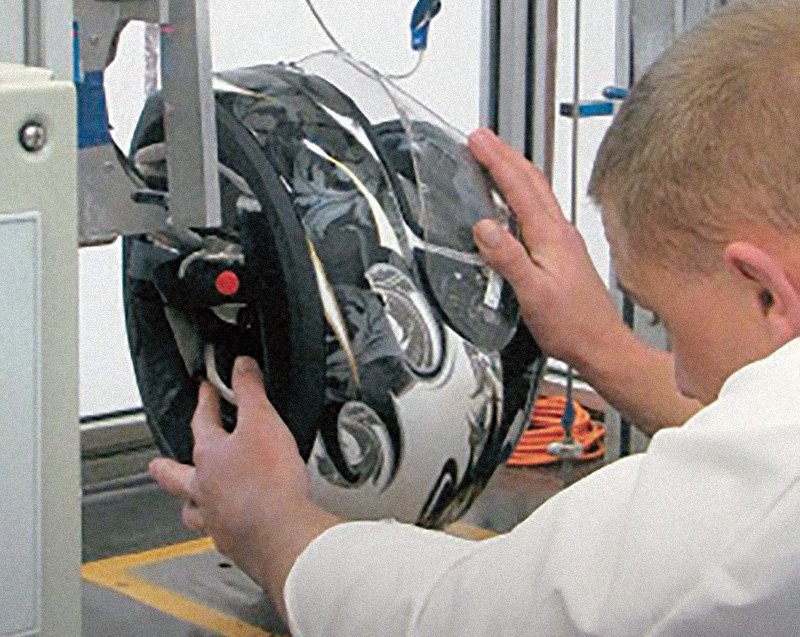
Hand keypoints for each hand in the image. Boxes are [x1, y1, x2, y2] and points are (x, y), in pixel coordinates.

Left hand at [149, 356, 339, 618]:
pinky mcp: (234, 543)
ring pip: (192, 511)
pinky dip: (222, 528)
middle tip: (155, 466)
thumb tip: (241, 367)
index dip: (204, 402)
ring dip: (190, 505)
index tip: (205, 391)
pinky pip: (219, 534)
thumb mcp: (263, 421)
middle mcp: (205, 490)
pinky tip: (232, 528)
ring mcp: (216, 519)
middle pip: (177, 476)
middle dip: (166, 467)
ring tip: (189, 506)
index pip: (202, 421)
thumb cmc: (269, 483)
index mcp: (209, 456)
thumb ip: (250, 391)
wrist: (281, 533)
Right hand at [469, 128, 623, 368]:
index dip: (496, 160)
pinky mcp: (563, 253)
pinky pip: (540, 212)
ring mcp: (563, 242)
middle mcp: (560, 233)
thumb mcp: (533, 293)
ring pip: (537, 193)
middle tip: (483, 138)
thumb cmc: (572, 324)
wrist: (600, 345)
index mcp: (551, 236)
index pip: (520, 187)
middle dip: (505, 154)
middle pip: (532, 180)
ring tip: (496, 158)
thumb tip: (484, 227)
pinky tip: (514, 204)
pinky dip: (522, 196)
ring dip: (515, 171)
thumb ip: (508, 258)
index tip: (478, 140)